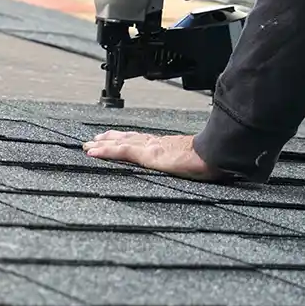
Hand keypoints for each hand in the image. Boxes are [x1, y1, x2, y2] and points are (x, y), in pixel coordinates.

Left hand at [82, 130, 226, 181]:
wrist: (216, 154)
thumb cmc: (211, 159)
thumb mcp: (196, 162)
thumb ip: (189, 163)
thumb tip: (195, 167)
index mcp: (166, 145)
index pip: (141, 141)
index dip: (125, 139)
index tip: (114, 138)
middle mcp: (155, 143)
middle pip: (126, 138)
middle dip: (109, 139)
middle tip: (93, 141)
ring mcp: (149, 147)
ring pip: (119, 144)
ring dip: (101, 145)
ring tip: (88, 147)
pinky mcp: (147, 154)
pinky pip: (120, 152)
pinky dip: (104, 152)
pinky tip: (92, 153)